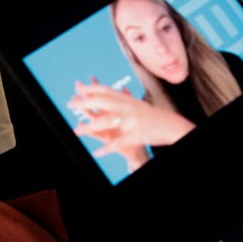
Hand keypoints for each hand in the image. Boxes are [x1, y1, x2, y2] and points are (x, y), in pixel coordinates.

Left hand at [68, 78, 195, 170]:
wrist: (172, 124)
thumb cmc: (154, 116)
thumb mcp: (138, 104)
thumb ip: (126, 98)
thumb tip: (119, 88)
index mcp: (128, 100)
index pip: (106, 91)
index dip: (91, 89)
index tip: (78, 89)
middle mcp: (128, 107)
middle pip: (103, 102)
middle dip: (85, 103)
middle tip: (71, 103)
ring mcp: (131, 121)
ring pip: (107, 122)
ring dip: (90, 127)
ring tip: (77, 130)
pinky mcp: (135, 135)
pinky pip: (119, 143)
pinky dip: (107, 149)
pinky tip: (97, 153)